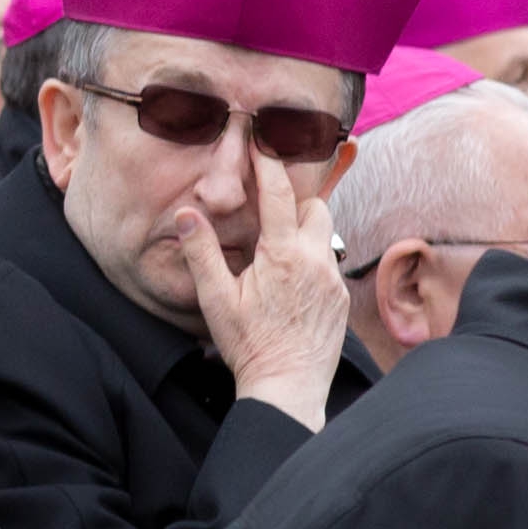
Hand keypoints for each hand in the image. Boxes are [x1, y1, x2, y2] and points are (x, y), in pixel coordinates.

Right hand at [179, 146, 351, 427]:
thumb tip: (187, 214)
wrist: (287, 387)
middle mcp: (315, 260)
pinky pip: (329, 263)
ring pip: (325, 234)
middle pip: (314, 206)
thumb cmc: (248, 345)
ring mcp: (332, 279)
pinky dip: (311, 258)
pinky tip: (291, 279)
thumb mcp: (216, 299)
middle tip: (268, 205)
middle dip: (293, 199)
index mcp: (282, 255)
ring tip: (278, 245)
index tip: (263, 141)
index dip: (269, 163)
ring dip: (304, 230)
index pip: (278, 194)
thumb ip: (202, 252)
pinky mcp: (340, 298)